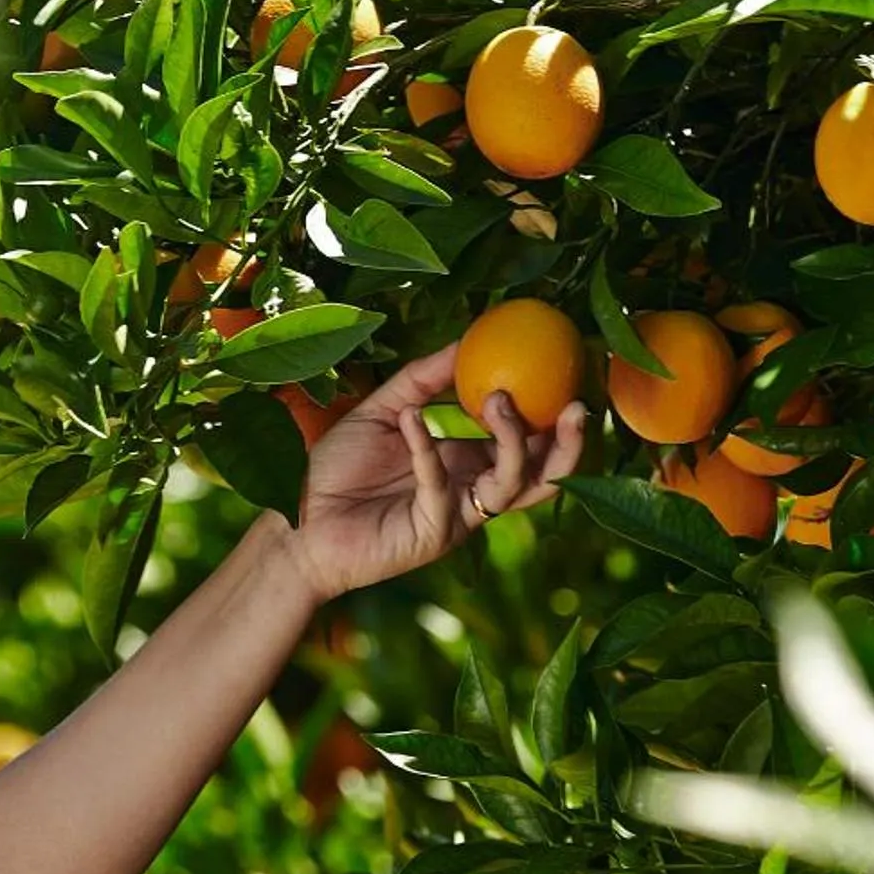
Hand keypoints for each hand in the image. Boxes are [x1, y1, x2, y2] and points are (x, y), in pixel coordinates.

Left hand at [280, 344, 587, 602]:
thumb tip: (465, 338)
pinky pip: (440, 488)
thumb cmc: (338, 470)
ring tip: (499, 399)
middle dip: (567, 444)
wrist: (296, 523)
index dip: (555, 419)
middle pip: (541, 474)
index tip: (571, 378)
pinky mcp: (431, 534)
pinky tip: (411, 418)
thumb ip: (424, 378)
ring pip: (509, 486)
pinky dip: (427, 449)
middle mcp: (472, 492)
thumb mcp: (384, 410)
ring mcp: (456, 516)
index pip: (528, 445)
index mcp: (469, 464)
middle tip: (577, 404)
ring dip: (513, 441)